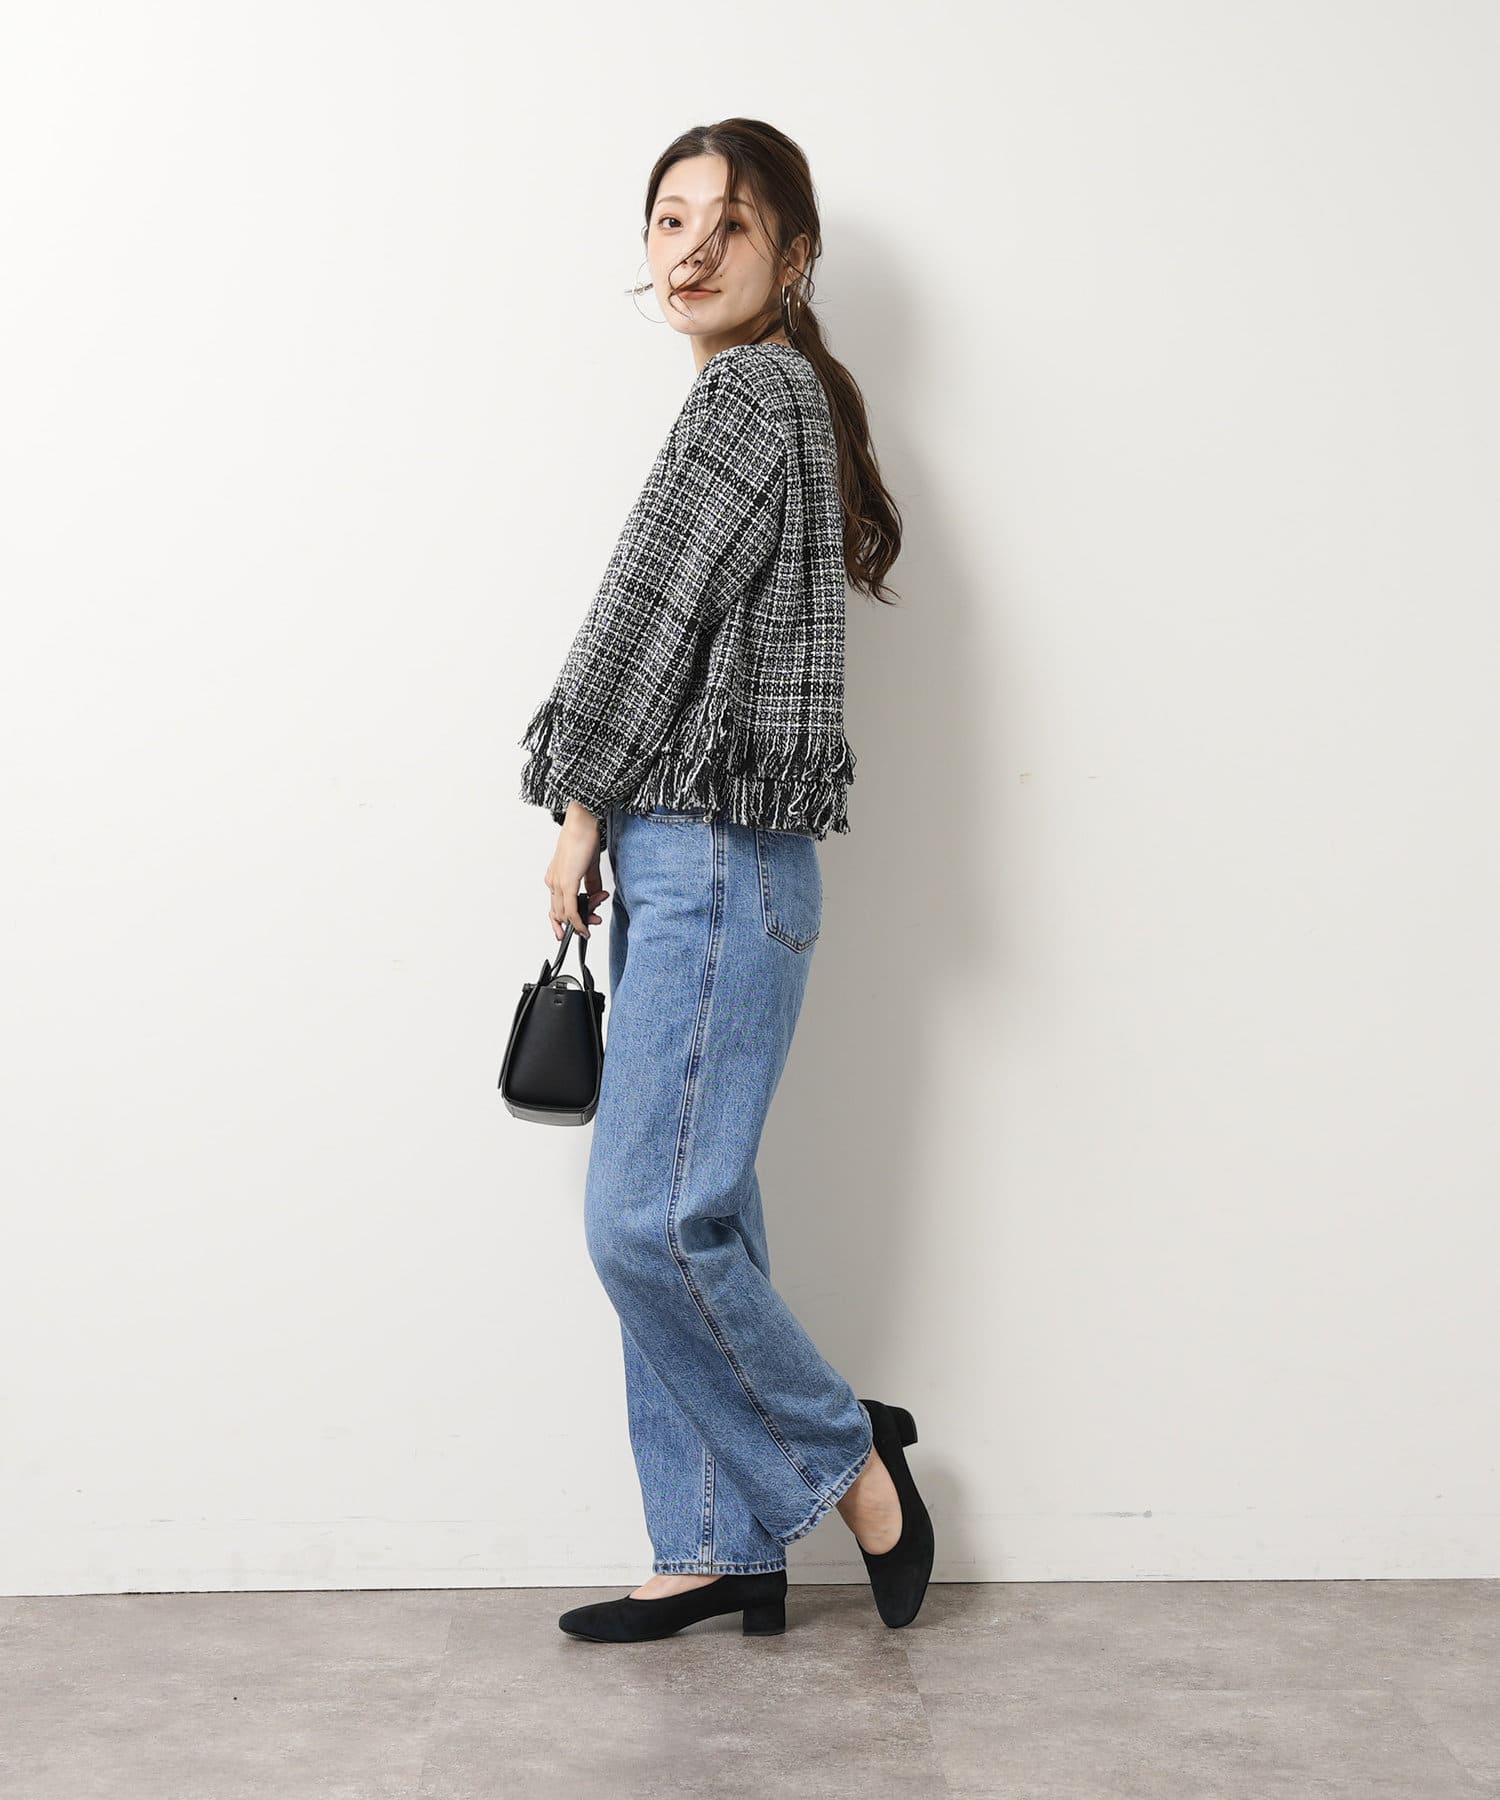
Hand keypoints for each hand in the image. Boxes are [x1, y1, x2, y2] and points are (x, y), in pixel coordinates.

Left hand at [545, 803, 609, 941]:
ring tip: (596, 917)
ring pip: (565, 914)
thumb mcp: (589, 867)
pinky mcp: (566, 883)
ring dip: (583, 920)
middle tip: (593, 922)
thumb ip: (590, 884)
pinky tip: (584, 927)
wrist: (582, 824)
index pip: (557, 906)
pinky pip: (570, 910)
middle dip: (578, 922)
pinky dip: (577, 921)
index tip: (578, 926)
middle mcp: (553, 882)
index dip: (567, 920)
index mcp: (555, 878)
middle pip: (560, 913)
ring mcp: (558, 883)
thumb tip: (595, 896)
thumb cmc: (583, 838)